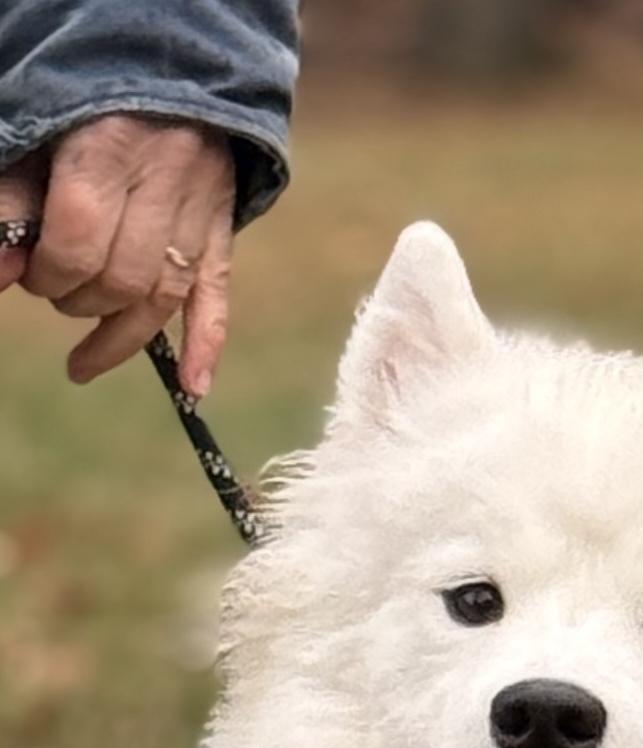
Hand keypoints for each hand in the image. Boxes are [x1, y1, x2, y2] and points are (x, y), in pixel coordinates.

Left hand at [7, 116, 235, 394]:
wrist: (170, 65)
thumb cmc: (88, 98)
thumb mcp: (40, 132)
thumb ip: (14, 195)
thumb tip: (0, 266)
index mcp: (109, 147)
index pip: (79, 237)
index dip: (48, 271)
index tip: (29, 272)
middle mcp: (163, 183)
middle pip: (123, 275)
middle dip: (79, 299)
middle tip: (55, 292)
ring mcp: (199, 210)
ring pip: (163, 295)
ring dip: (121, 334)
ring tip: (86, 353)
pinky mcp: (221, 229)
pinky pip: (217, 295)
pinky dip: (206, 345)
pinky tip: (192, 387)